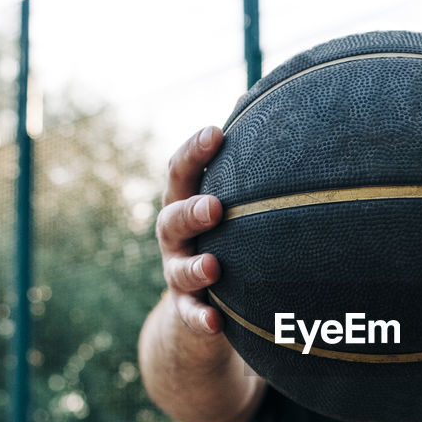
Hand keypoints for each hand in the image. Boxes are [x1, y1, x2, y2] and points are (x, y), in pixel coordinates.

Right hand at [156, 126, 225, 333]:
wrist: (199, 308)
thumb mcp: (224, 201)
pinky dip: (201, 319)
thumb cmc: (222, 237)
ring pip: (180, 270)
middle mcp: (175, 237)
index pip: (181, 172)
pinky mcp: (188, 311)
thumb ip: (236, 162)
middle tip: (216, 207)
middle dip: (192, 211)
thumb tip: (250, 99)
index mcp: (185, 203)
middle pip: (172, 218)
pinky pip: (191, 316)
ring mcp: (178, 274)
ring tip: (215, 266)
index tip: (216, 133)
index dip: (194, 151)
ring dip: (196, 267)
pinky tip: (215, 322)